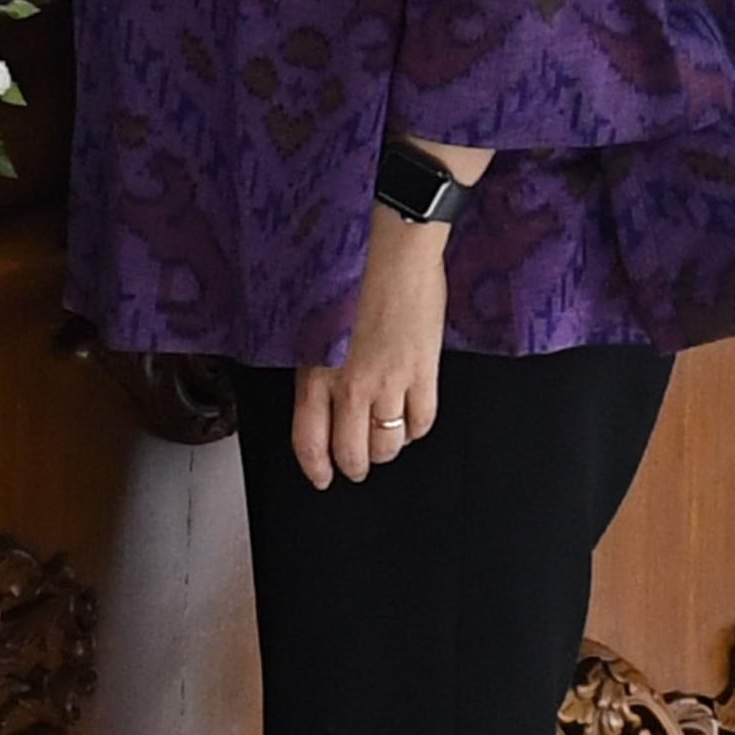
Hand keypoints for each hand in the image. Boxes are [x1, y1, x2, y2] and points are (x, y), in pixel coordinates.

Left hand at [291, 215, 449, 489]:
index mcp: (316, 374)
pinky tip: (412, 418)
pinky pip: (423, 421)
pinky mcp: (425, 374)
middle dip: (356, 465)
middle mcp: (351, 386)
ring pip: (389, 443)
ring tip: (386, 440)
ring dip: (387, 448)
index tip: (322, 478)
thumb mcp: (315, 330)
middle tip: (358, 465)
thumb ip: (317, 371)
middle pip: (353, 452)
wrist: (393, 256)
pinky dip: (417, 428)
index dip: (316, 468)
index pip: (309, 441)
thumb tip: (323, 407)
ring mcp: (390, 383)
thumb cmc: (349, 282)